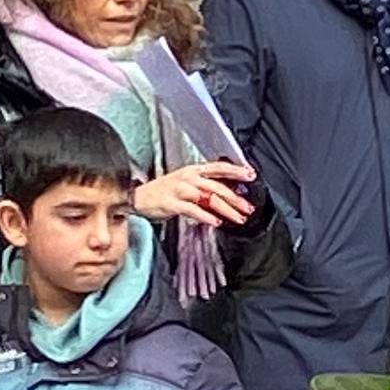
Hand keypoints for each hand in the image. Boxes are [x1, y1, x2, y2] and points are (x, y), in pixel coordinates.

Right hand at [134, 159, 258, 226]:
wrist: (138, 197)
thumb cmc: (163, 192)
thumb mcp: (185, 183)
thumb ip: (205, 187)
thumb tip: (226, 196)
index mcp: (193, 170)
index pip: (219, 167)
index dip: (236, 170)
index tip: (251, 175)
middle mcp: (188, 178)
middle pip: (217, 186)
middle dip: (236, 198)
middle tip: (248, 207)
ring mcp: (180, 190)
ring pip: (209, 198)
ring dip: (226, 209)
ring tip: (238, 218)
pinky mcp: (173, 203)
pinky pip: (194, 210)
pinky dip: (207, 216)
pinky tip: (217, 222)